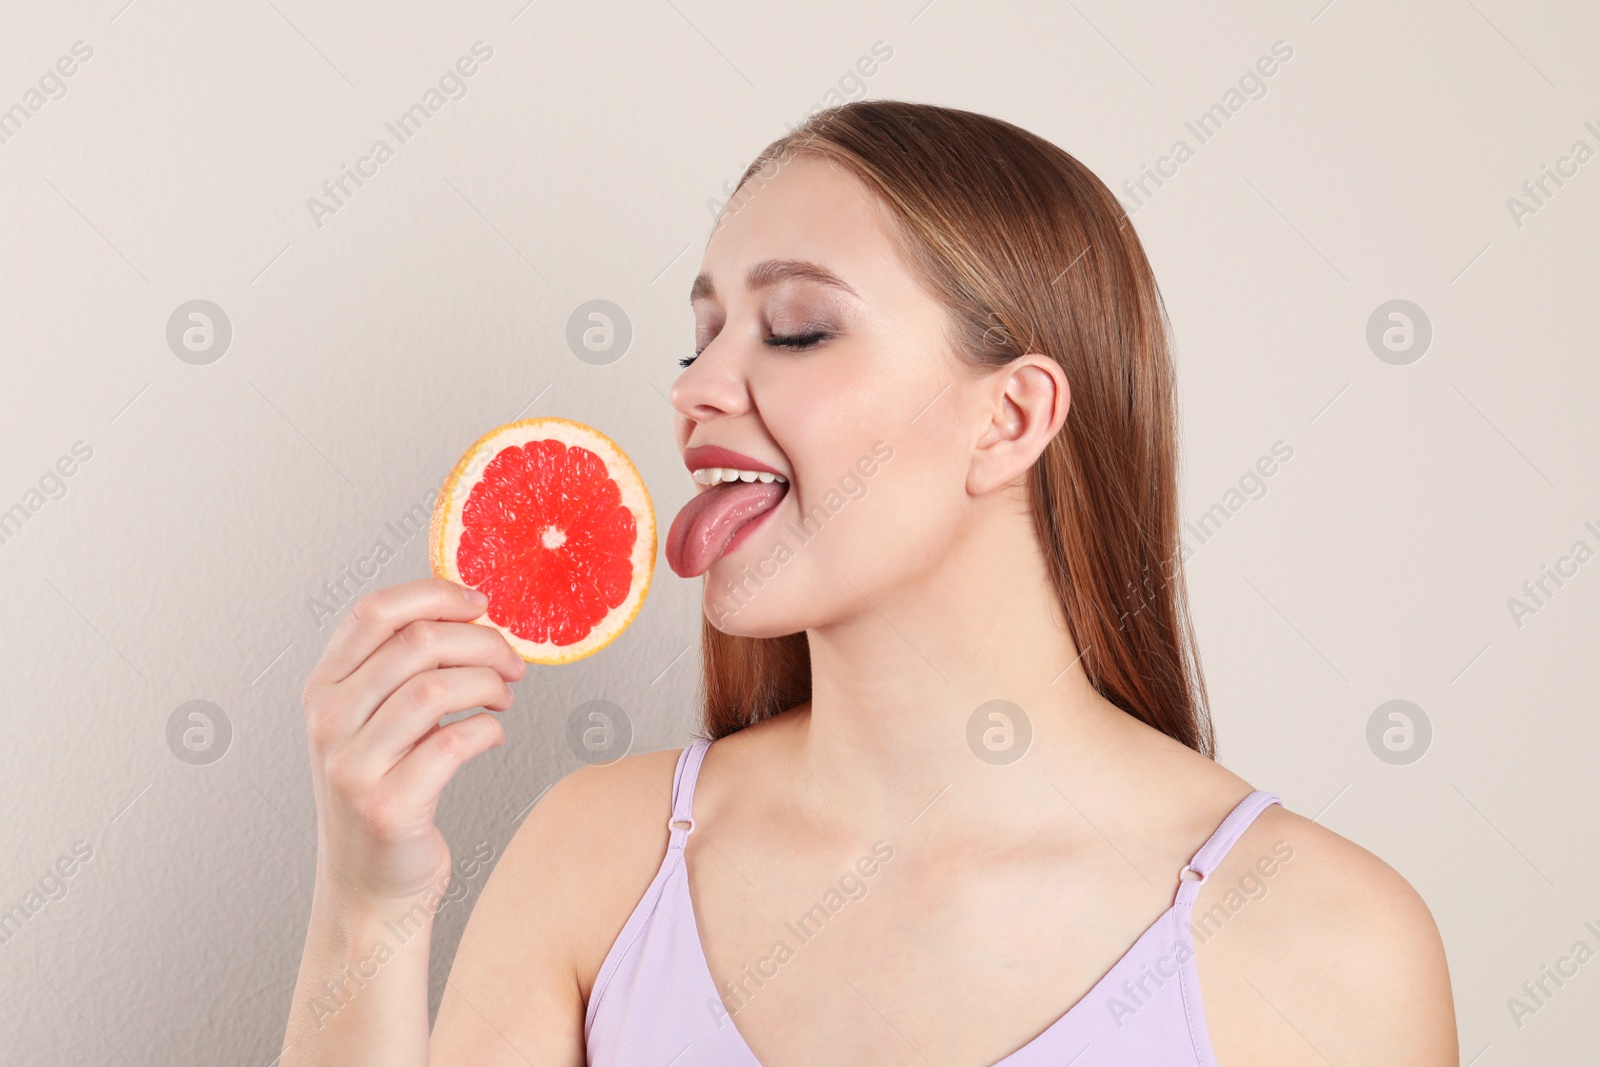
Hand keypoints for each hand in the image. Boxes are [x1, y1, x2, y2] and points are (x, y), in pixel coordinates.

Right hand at [300, 577, 525, 904]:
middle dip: (482, 642)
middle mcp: (328, 722)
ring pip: (438, 687)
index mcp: (323, 688)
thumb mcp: (373, 723)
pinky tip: (493, 735)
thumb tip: (468, 611)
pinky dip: (489, 730)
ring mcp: (352, 765)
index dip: (435, 595)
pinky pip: (456, 742)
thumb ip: (400, 669)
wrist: (369, 887)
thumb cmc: (384, 793)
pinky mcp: (387, 805)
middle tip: (512, 662)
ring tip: (504, 697)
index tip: (479, 605)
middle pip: (418, 643)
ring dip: (489, 683)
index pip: (374, 611)